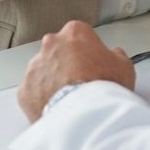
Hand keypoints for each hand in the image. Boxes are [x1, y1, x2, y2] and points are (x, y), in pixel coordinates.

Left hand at [18, 20, 135, 122]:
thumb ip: (116, 55)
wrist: (84, 117)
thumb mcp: (124, 66)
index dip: (87, 50)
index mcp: (74, 32)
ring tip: (70, 100)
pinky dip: (42, 99)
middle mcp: (51, 45)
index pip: (79, 34)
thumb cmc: (103, 89)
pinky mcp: (25, 90)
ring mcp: (35, 67)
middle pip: (58, 50)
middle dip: (66, 63)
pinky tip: (57, 109)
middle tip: (81, 81)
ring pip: (43, 71)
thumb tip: (114, 57)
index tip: (93, 63)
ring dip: (53, 81)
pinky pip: (33, 92)